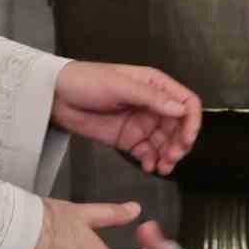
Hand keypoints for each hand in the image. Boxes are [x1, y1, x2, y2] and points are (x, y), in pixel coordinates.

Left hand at [52, 62, 201, 173]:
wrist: (56, 97)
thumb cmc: (87, 81)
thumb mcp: (120, 86)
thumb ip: (151, 98)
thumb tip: (180, 110)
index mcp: (155, 85)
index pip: (186, 102)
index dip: (191, 121)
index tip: (186, 140)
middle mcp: (152, 104)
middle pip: (178, 127)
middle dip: (179, 144)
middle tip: (172, 157)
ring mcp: (141, 123)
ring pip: (165, 143)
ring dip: (168, 156)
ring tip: (162, 167)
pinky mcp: (128, 139)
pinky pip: (147, 153)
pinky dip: (151, 161)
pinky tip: (148, 167)